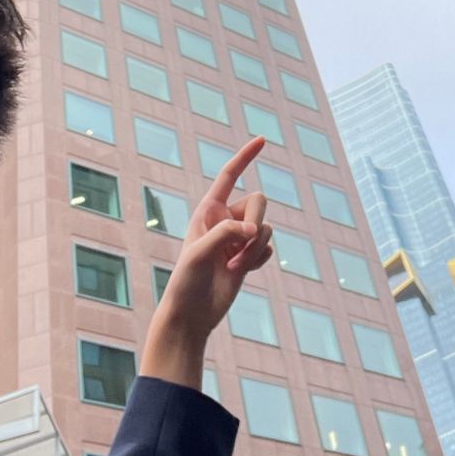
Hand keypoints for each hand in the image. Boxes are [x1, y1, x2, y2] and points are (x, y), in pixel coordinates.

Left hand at [140, 137, 273, 388]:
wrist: (191, 315)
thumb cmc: (186, 282)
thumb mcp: (200, 253)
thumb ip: (225, 233)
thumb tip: (254, 230)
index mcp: (208, 210)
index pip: (229, 176)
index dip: (246, 157)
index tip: (263, 140)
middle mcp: (224, 220)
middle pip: (259, 201)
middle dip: (257, 221)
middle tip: (244, 243)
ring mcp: (238, 238)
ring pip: (266, 227)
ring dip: (255, 248)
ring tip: (235, 268)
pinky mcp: (248, 257)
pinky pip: (268, 247)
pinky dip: (259, 259)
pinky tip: (242, 272)